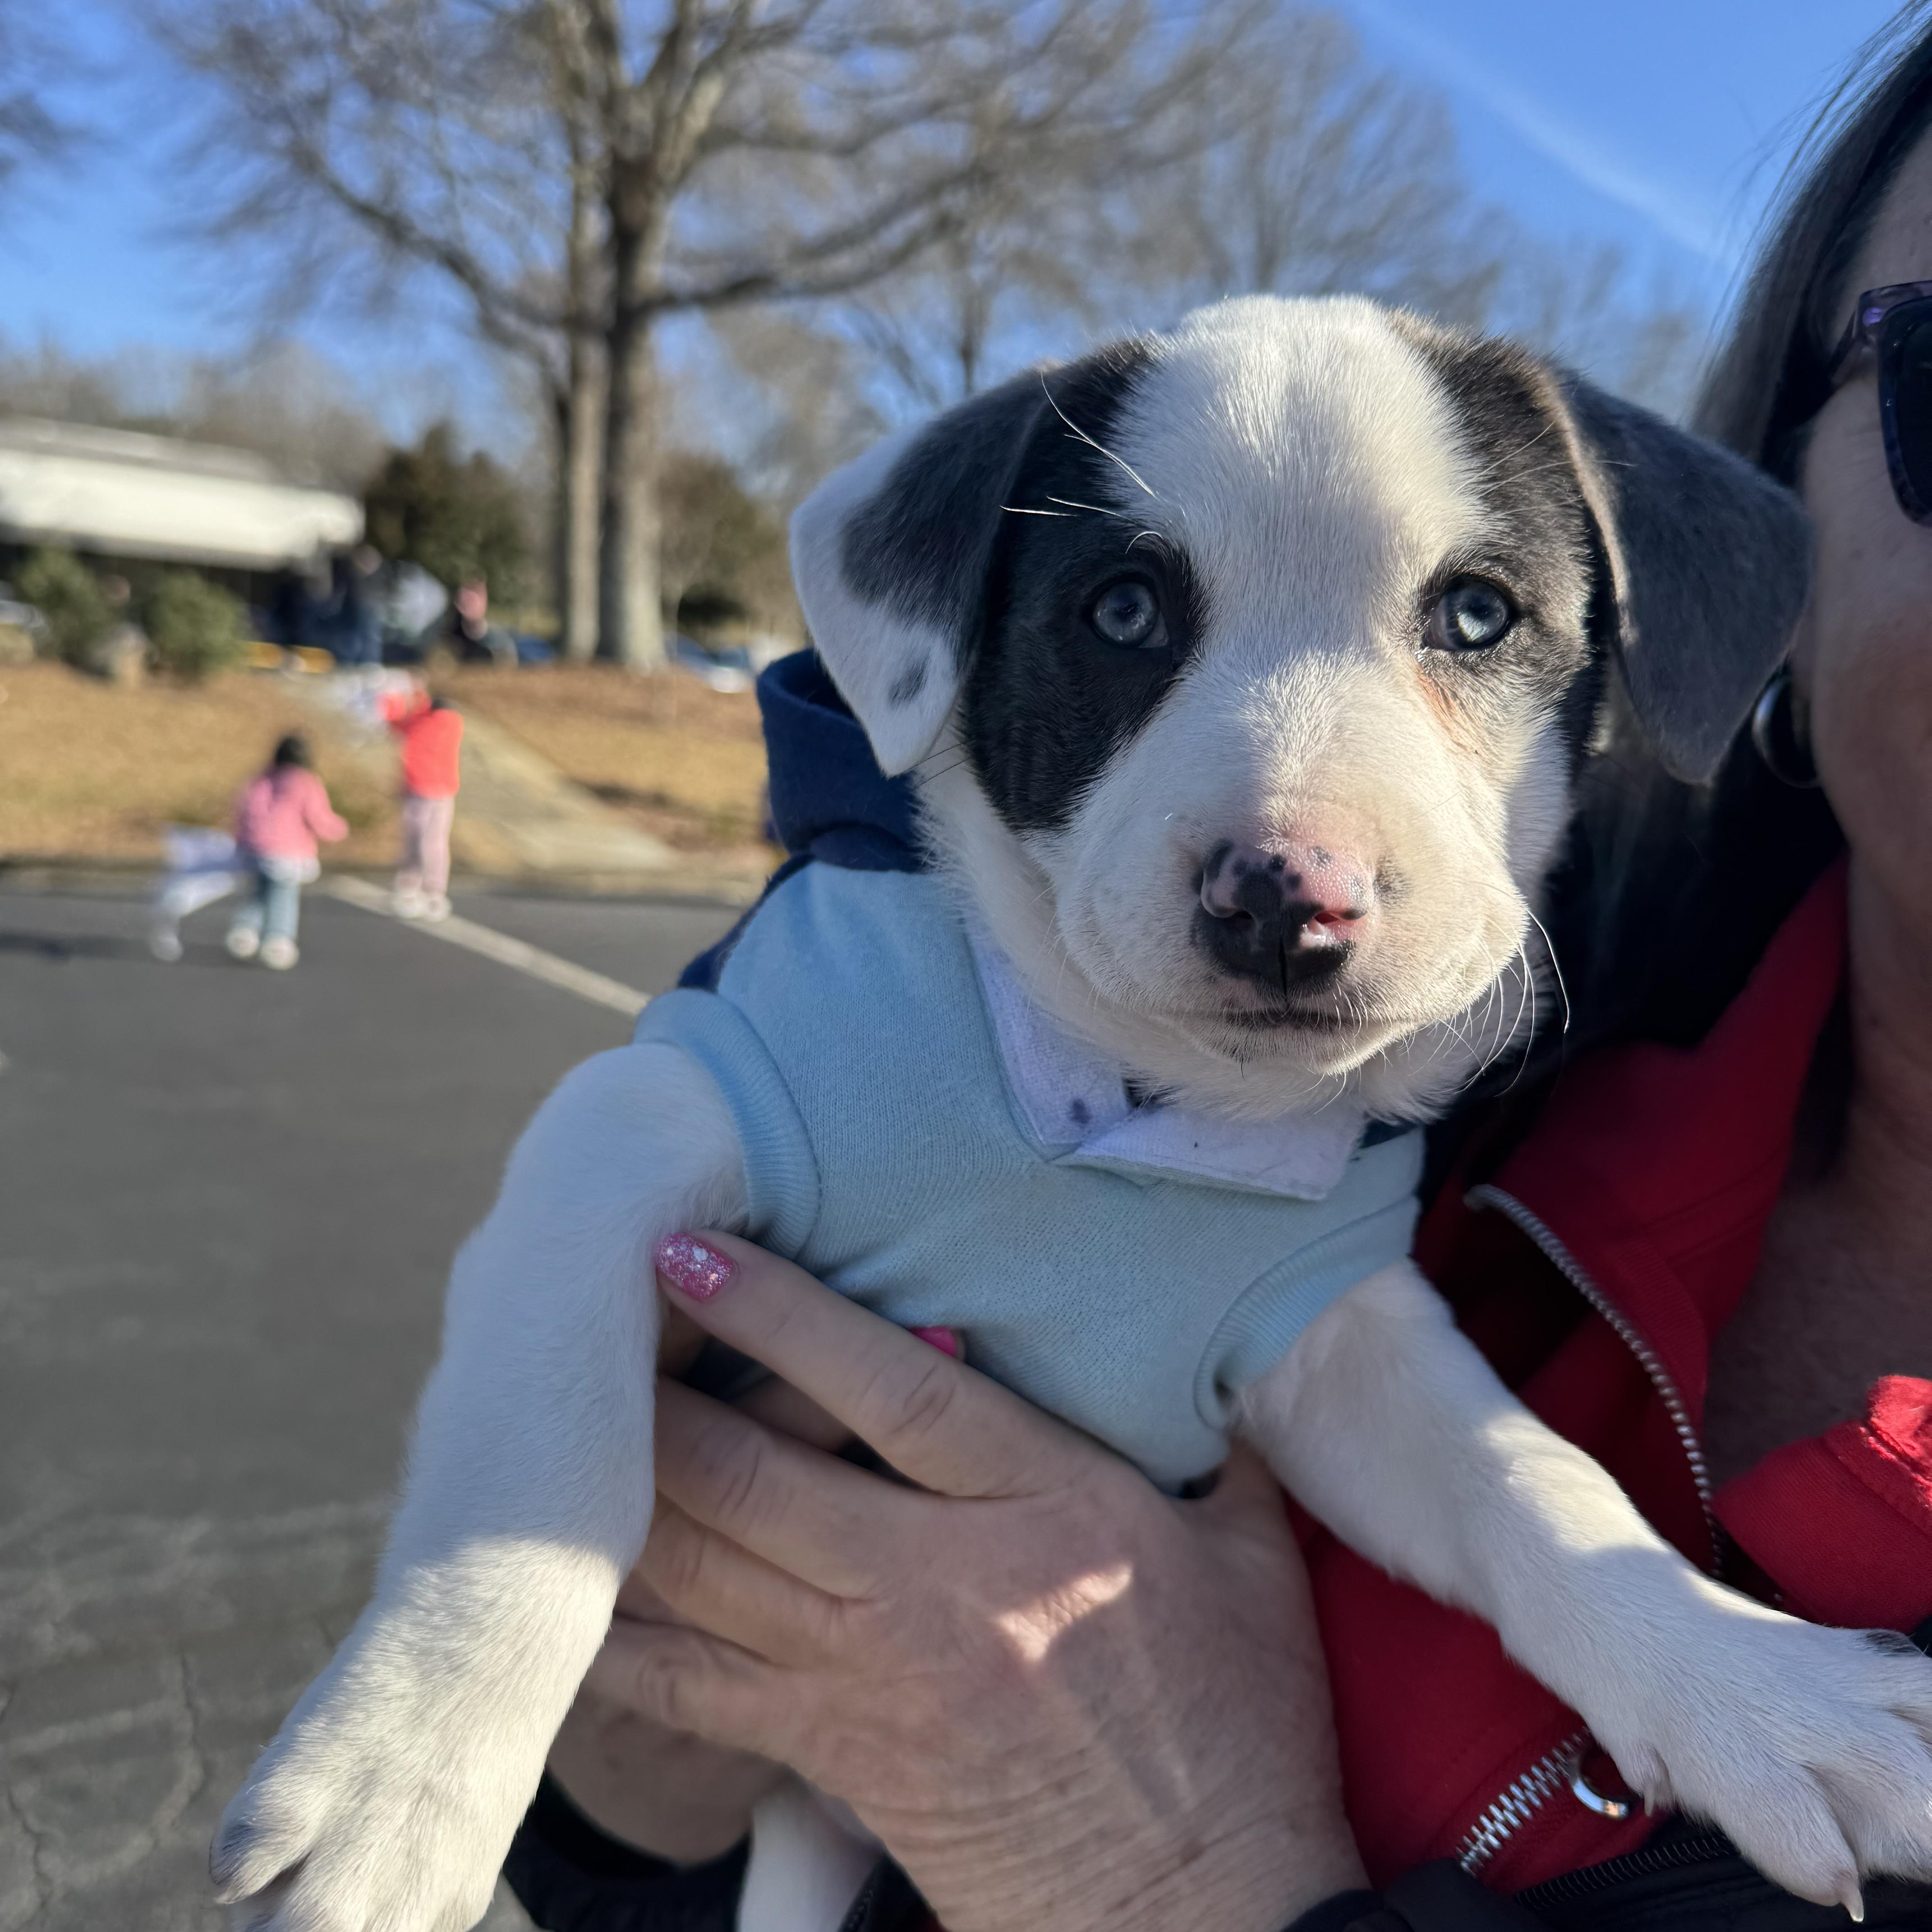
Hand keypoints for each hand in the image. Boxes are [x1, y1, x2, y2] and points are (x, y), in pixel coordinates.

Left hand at [589, 1232, 1364, 1931]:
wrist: (1205, 1912)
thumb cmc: (1237, 1726)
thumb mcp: (1253, 1565)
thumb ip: (1212, 1447)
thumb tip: (1203, 1351)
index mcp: (1052, 1513)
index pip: (894, 1393)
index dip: (782, 1316)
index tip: (696, 1252)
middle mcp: (943, 1586)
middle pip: (761, 1478)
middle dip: (662, 1395)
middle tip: (592, 1316)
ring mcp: (873, 1675)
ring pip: (710, 1569)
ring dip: (624, 1490)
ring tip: (559, 1416)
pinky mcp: (835, 1751)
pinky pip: (696, 1688)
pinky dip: (621, 1635)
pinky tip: (558, 1585)